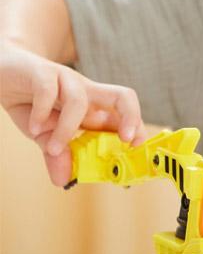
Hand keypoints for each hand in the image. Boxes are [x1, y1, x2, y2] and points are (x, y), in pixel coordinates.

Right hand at [0, 39, 145, 185]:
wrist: (0, 72)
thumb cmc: (31, 104)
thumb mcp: (46, 135)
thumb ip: (57, 155)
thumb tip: (62, 181)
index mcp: (93, 107)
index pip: (126, 114)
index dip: (137, 129)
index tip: (136, 149)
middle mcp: (86, 92)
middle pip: (123, 96)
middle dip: (132, 117)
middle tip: (126, 140)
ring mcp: (66, 80)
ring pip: (79, 100)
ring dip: (67, 129)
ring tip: (51, 148)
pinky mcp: (42, 72)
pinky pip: (48, 90)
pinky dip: (42, 112)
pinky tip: (34, 127)